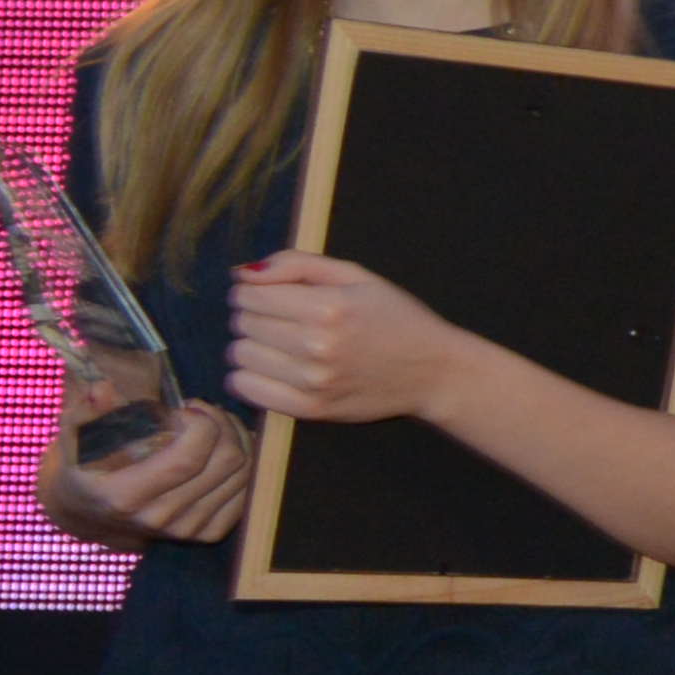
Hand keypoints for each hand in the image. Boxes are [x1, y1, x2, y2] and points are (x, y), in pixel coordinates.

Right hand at [61, 390, 246, 547]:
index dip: (202, 424)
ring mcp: (187, 530)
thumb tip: (104, 389)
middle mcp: (159, 518)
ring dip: (237, 439)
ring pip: (244, 474)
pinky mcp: (208, 534)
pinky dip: (245, 462)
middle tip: (203, 411)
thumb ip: (88, 411)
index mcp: (124, 495)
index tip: (187, 408)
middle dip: (223, 424)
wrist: (90, 512)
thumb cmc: (85, 464)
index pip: (188, 458)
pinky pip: (248, 492)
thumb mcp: (76, 435)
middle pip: (226, 462)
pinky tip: (222, 446)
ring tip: (211, 424)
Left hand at [225, 255, 475, 427]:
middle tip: (281, 322)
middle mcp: (318, 345)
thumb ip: (298, 264)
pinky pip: (246, 388)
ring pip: (239, 356)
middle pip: (242, 324)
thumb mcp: (357, 277)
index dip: (251, 291)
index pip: (249, 295)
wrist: (435, 372)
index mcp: (330, 307)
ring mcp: (313, 381)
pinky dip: (249, 377)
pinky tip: (273, 370)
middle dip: (253, 318)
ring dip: (252, 347)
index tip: (269, 296)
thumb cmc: (396, 318)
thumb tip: (242, 273)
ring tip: (280, 346)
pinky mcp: (311, 409)